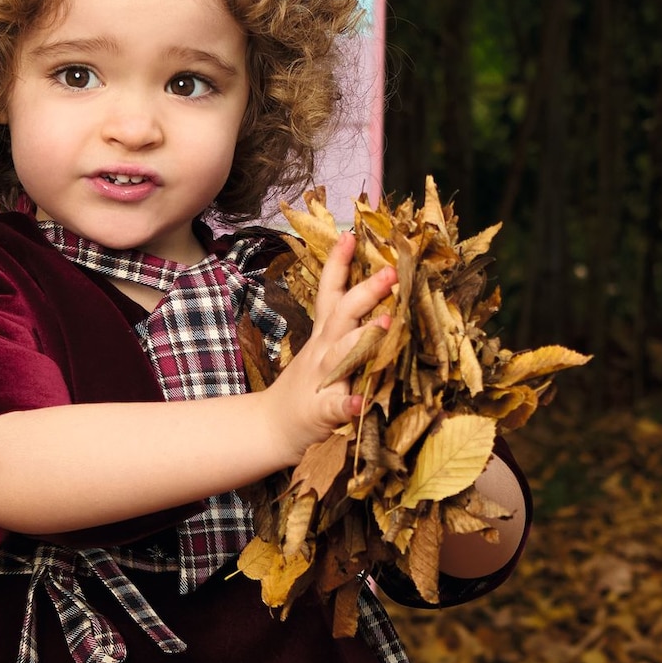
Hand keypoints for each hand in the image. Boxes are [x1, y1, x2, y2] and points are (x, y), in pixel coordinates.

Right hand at [259, 230, 395, 467]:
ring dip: (362, 338)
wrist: (272, 427)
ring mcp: (323, 380)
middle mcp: (324, 351)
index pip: (331, 292)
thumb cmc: (306, 387)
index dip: (339, 263)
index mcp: (325, 335)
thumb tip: (378, 298)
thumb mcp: (322, 349)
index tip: (350, 235)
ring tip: (384, 323)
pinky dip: (348, 405)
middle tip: (390, 272)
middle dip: (365, 291)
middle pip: (342, 314)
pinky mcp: (324, 412)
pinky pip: (337, 408)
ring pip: (342, 354)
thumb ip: (346, 326)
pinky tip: (360, 403)